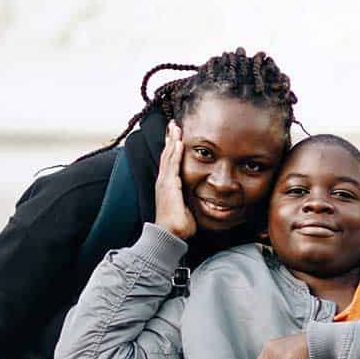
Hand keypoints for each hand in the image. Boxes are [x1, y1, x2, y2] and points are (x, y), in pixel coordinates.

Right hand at [154, 120, 195, 240]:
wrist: (170, 235)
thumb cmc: (178, 225)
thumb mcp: (185, 208)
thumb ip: (189, 199)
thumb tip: (195, 199)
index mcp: (168, 185)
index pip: (169, 162)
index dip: (172, 148)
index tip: (176, 135)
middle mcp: (164, 181)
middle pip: (167, 155)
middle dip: (170, 139)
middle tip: (173, 124)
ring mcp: (165, 182)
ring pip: (168, 156)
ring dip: (172, 140)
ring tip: (175, 127)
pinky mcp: (168, 186)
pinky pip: (172, 165)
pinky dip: (174, 152)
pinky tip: (177, 142)